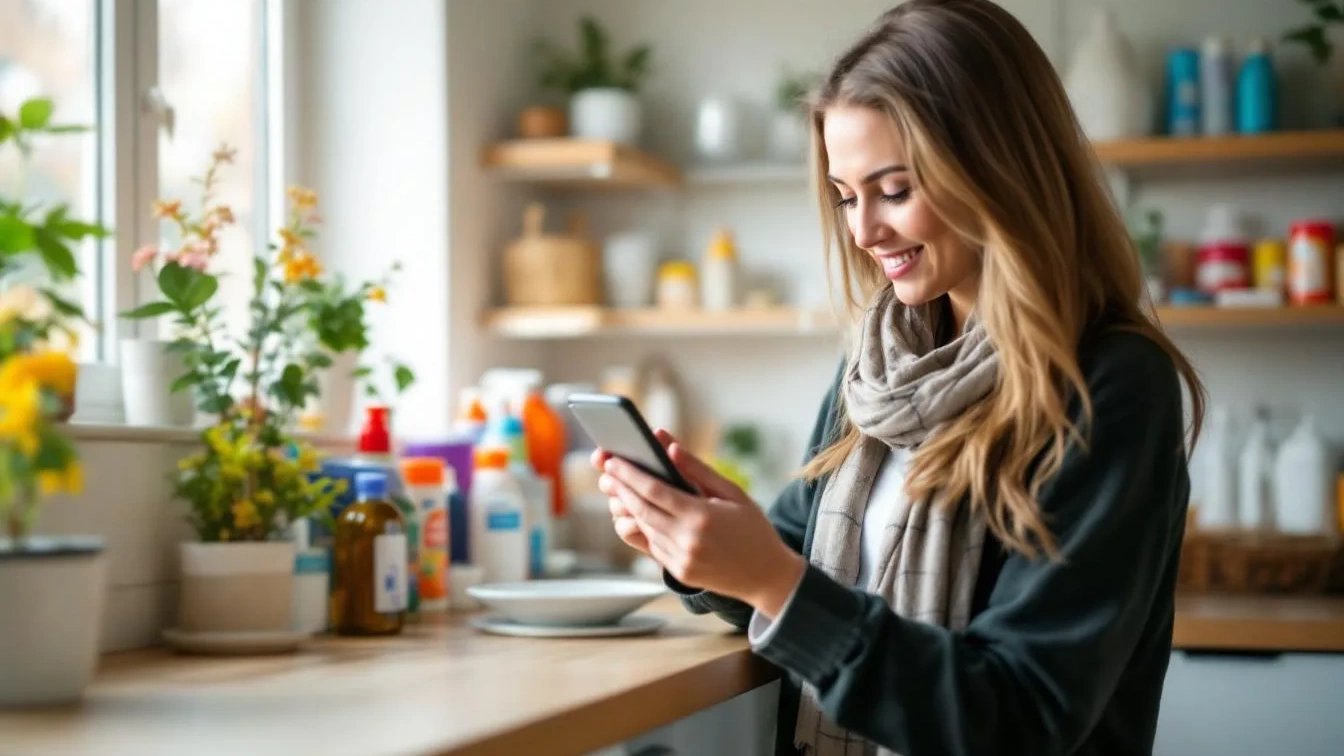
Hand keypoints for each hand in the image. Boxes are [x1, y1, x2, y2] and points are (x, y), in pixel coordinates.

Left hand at [591, 429, 754, 557]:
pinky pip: (654, 545)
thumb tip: (670, 449)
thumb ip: (698, 470)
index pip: (654, 490)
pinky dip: (645, 527)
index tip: (613, 460)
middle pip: (641, 509)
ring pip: (645, 528)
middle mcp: (687, 540)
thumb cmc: (753, 529)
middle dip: (621, 488)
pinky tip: (642, 513)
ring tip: (619, 489)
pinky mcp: (679, 573)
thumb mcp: (732, 493)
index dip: (629, 474)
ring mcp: (681, 559)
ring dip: (630, 507)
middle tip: (607, 471)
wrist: (767, 576)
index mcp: (701, 517)